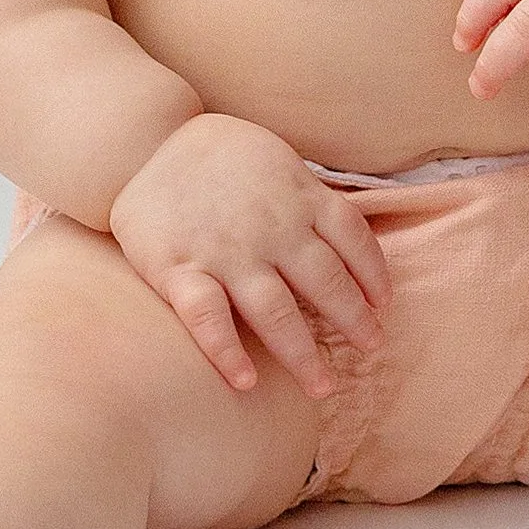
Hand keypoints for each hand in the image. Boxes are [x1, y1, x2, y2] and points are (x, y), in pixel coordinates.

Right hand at [108, 112, 391, 396]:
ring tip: (322, 386)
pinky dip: (227, 351)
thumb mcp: (279, 161)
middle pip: (325, 281)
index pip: (354, 239)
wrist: (144, 141)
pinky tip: (245, 381)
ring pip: (275, 310)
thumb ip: (309, 199)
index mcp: (299, 196)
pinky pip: (207, 317)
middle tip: (371, 349)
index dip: (374, 275)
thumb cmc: (221, 155)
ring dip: (302, 352)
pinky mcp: (178, 268)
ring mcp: (225, 251)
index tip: (384, 305)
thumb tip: (346, 240)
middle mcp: (271, 227)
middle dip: (354, 321)